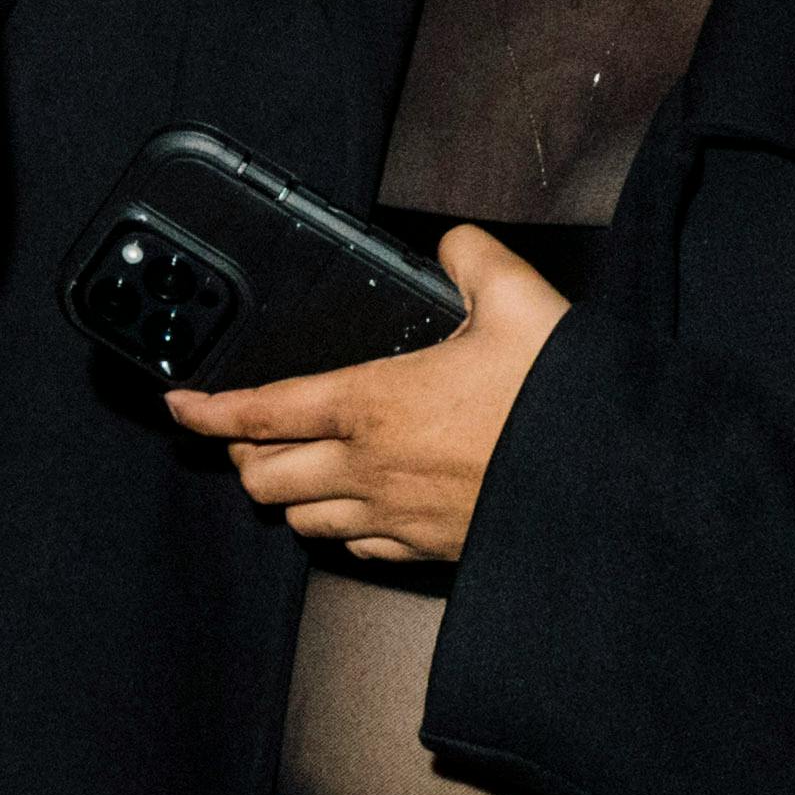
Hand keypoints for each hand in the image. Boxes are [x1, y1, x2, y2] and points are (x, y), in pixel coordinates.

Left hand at [166, 227, 565, 561]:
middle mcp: (370, 468)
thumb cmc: (559, 398)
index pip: (263, 412)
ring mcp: (397, 517)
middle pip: (266, 478)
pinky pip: (358, 548)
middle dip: (243, 456)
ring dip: (288, 495)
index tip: (181, 405)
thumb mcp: (518, 299)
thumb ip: (472, 258)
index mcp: (372, 405)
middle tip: (246, 434)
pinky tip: (356, 506)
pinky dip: (341, 527)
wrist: (613, 482)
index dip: (210, 411)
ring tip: (293, 469)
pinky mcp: (429, 550)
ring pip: (303, 521)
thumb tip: (454, 245)